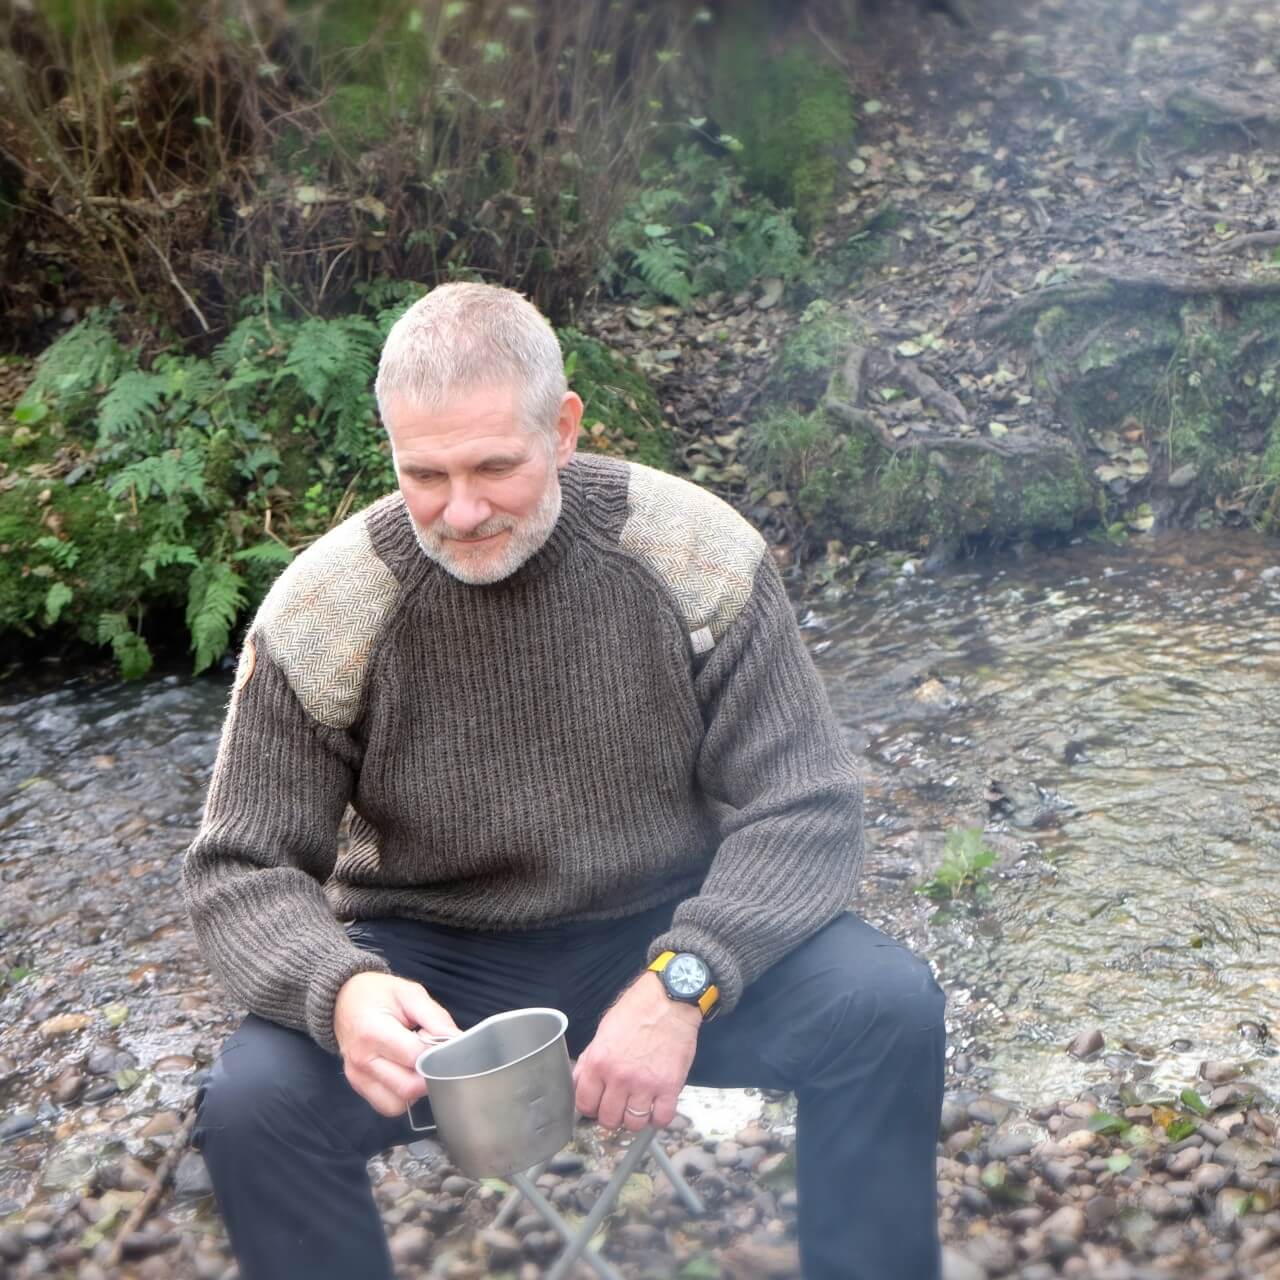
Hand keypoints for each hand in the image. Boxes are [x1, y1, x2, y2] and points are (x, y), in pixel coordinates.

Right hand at [334, 971, 458, 1116]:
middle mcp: (361, 1060)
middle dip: (429, 1074)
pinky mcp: (358, 1086)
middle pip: (408, 1087)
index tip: (443, 1041)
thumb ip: (436, 1018)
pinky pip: (387, 1105)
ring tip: (416, 1062)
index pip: (416, 1058)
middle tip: (431, 1053)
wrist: (344, 998)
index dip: (437, 1052)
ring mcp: (357, 1077)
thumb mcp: (410, 993)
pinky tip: (404, 1071)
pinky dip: (402, 1095)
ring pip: (398, 1104)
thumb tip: (458, 1041)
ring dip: (415, 1089)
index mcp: (372, 1032)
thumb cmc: (378, 993)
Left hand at [573, 972, 700, 1132]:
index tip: (598, 1103)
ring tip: (639, 1105)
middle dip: (612, 1115)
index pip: (585, 1103)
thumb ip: (591, 1059)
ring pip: (634, 1124)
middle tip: (619, 1104)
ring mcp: (646, 1085)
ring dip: (635, 1118)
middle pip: (609, 1119)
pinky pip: (662, 1119)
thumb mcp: (605, 1030)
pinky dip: (659, 1117)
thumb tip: (580, 1082)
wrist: (669, 1000)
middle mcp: (620, 1078)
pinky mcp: (670, 1087)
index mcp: (600, 1062)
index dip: (590, 1106)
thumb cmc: (637, 1010)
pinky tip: (657, 1105)